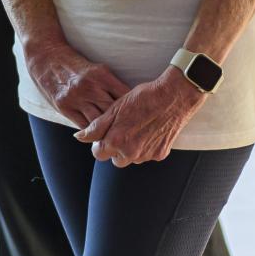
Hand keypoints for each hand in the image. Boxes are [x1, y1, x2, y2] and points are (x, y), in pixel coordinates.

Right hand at [24, 40, 131, 129]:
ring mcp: (76, 98)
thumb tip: (130, 101)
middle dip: (122, 122)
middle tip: (133, 132)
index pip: (123, 94)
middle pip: (112, 110)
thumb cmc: (76, 64)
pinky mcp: (64, 107)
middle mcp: (89, 86)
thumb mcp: (96, 69)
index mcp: (101, 74)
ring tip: (118, 139)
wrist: (47, 58)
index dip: (133, 106)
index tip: (141, 114)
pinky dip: (92, 132)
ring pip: (97, 122)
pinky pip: (82, 126)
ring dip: (107, 131)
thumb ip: (110, 84)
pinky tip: (99, 136)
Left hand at [72, 65, 207, 165]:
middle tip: (125, 127)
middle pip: (115, 159)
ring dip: (132, 147)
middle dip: (116, 147)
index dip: (101, 142)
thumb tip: (80, 137)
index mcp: (116, 141)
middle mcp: (131, 153)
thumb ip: (96, 126)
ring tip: (139, 126)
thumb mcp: (116, 107)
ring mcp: (146, 155)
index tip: (107, 132)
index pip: (98, 153)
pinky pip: (148, 155)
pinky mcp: (160, 154)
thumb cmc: (144, 97)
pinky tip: (151, 129)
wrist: (174, 96)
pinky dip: (148, 146)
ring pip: (132, 157)